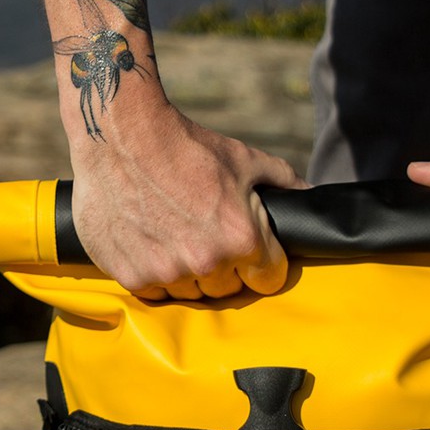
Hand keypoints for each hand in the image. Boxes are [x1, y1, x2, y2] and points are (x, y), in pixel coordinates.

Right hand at [70, 104, 305, 299]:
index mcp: (242, 239)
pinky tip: (151, 243)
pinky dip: (155, 275)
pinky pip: (156, 293)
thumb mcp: (243, 160)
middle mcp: (206, 262)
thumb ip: (283, 183)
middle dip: (224, 268)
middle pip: (228, 289)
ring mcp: (167, 273)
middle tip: (205, 236)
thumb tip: (312, 196)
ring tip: (175, 237)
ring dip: (188, 274)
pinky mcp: (133, 277)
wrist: (118, 134)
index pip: (269, 279)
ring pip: (191, 294)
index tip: (250, 254)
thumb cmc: (186, 145)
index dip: (262, 264)